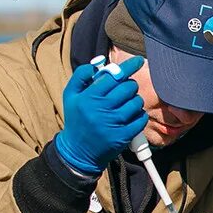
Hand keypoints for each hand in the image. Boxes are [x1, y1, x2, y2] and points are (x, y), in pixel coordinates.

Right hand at [54, 56, 146, 174]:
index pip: (114, 76)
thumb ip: (81, 76)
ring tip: (126, 105)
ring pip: (136, 102)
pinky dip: (140, 115)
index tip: (139, 60)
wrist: (78, 151)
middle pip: (128, 87)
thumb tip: (97, 64)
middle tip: (124, 90)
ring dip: (135, 100)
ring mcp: (114, 123)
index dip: (128, 67)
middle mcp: (102, 109)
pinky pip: (141, 119)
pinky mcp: (123, 136)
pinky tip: (131, 116)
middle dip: (129, 86)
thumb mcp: (71, 95)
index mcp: (89, 96)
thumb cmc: (77, 119)